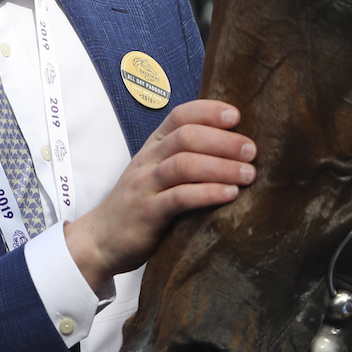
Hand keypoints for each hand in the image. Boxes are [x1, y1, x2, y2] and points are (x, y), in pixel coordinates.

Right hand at [64, 99, 255, 291]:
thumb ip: (185, 156)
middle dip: (223, 141)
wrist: (100, 240)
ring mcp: (145, 185)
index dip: (209, 111)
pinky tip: (230, 194)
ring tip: (248, 174)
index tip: (237, 116)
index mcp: (153, 145)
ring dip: (221, 166)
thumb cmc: (139, 203)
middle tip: (252, 151)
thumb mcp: (157, 172)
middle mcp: (148, 160)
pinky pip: (179, 197)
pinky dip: (208, 193)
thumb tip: (235, 148)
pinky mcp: (147, 213)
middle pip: (186, 137)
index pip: (180, 116)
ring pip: (183, 164)